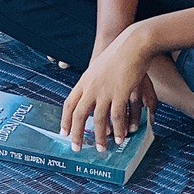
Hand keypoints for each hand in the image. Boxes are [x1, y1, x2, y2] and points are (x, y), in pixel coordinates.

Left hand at [60, 23, 158, 151]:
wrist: (130, 44)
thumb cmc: (116, 55)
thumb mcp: (98, 69)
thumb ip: (93, 84)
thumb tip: (92, 97)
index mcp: (83, 82)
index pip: (69, 103)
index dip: (66, 120)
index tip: (63, 133)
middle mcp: (90, 87)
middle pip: (80, 114)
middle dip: (77, 133)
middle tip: (76, 148)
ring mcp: (104, 90)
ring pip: (98, 118)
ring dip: (100, 136)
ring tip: (101, 149)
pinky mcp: (120, 92)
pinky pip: (116, 115)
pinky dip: (117, 128)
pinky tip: (119, 138)